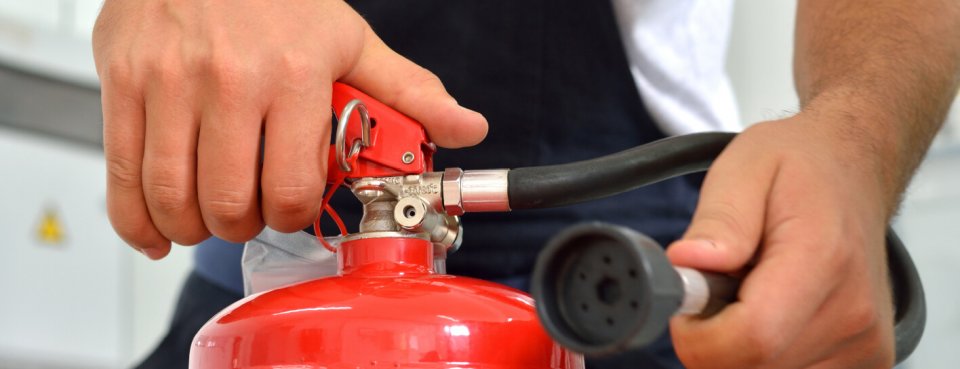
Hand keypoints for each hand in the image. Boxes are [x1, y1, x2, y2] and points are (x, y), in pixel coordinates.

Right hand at [93, 0, 486, 258]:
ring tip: (210, 216)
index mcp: (293, 74)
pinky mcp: (120, 82)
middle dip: (244, 226)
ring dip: (194, 227)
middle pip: (228, 204)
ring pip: (172, 197)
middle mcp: (227, 80)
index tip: (292, 207)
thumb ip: (409, 90)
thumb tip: (466, 127)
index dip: (292, 214)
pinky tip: (158, 228)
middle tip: (252, 213)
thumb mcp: (351, 38)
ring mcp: (167, 82)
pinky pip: (122, 174)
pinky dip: (136, 219)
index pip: (290, 187)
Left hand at [667, 115, 896, 367]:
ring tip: (752, 292)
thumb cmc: (799, 166)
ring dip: (741, 344)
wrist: (852, 168)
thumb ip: (718, 220)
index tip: (688, 304)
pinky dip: (766, 353)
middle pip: (754, 366)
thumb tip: (689, 264)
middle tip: (721, 286)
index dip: (700, 335)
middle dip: (715, 337)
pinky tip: (772, 311)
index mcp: (822, 259)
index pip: (752, 339)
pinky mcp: (865, 360)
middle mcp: (853, 312)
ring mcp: (864, 343)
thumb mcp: (744, 168)